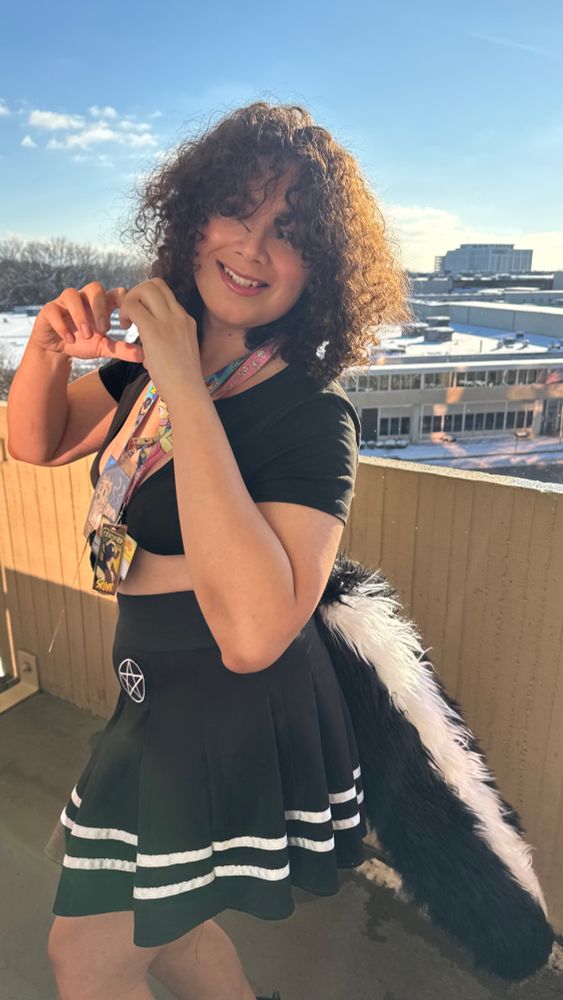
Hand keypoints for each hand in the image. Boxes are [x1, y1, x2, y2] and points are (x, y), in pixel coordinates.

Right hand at [30, 281, 144, 362]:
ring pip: (72, 294)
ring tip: (86, 334)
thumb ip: (122, 349)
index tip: (125, 325)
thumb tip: (143, 356)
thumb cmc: (84, 342)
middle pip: (95, 287)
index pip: (117, 292)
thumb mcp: (104, 348)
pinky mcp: (49, 310)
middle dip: (100, 307)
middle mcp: (84, 298)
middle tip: (104, 329)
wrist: (57, 350)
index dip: (123, 303)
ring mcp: (65, 302)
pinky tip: (70, 339)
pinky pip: (53, 310)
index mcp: (102, 303)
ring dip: (80, 315)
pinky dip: (62, 325)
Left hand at [119, 277, 202, 398]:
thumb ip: (166, 342)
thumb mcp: (178, 354)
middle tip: (129, 315)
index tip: (140, 318)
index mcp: (186, 320)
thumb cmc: (181, 382)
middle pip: (155, 284)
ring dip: (130, 300)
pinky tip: (123, 328)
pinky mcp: (154, 330)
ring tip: (126, 322)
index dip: (147, 300)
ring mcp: (169, 321)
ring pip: (145, 289)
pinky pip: (133, 306)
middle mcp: (179, 315)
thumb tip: (147, 347)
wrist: (188, 392)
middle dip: (137, 294)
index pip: (165, 294)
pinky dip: (124, 312)